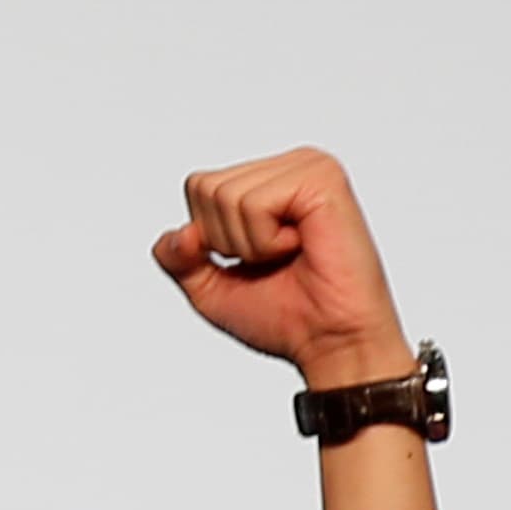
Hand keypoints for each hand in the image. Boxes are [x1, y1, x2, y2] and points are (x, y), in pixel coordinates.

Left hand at [152, 148, 412, 387]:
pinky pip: (256, 204)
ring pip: (226, 196)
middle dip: (227, 241)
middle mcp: (289, 166)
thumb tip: (179, 234)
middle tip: (274, 260)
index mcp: (269, 181)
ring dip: (251, 244)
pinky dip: (268, 241)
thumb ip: (179, 258)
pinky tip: (302, 247)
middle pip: (205, 188)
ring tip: (290, 255)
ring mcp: (308, 167)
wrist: (331, 343)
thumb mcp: (211, 289)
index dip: (209, 238)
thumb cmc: (287, 318)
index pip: (198, 186)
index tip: (254, 261)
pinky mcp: (322, 179)